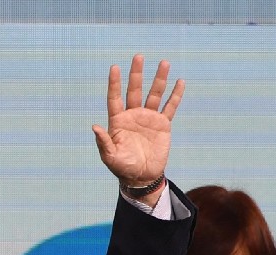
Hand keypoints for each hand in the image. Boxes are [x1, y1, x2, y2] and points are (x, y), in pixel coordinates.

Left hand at [92, 54, 184, 196]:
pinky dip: (175, 96)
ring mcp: (148, 119)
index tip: (115, 68)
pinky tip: (180, 82)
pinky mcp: (162, 125)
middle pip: (134, 90)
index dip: (115, 83)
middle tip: (138, 56)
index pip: (115, 98)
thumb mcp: (110, 157)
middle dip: (136, 74)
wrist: (142, 177)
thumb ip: (103, 142)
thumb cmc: (123, 168)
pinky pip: (170, 107)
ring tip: (164, 63)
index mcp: (118, 121)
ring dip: (159, 79)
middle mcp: (133, 116)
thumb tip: (94, 126)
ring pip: (154, 94)